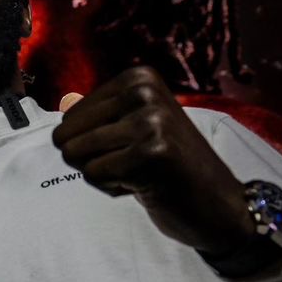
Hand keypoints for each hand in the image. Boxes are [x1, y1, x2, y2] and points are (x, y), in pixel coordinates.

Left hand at [52, 66, 251, 254]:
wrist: (218, 203)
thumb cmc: (168, 165)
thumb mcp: (133, 127)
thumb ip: (97, 115)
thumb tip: (63, 101)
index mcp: (138, 79)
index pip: (69, 117)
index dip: (90, 142)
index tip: (130, 145)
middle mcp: (144, 93)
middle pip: (66, 135)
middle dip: (90, 159)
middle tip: (133, 163)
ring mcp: (150, 122)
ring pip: (75, 155)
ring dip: (102, 174)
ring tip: (139, 172)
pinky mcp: (151, 153)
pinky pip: (93, 175)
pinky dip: (112, 187)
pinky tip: (146, 184)